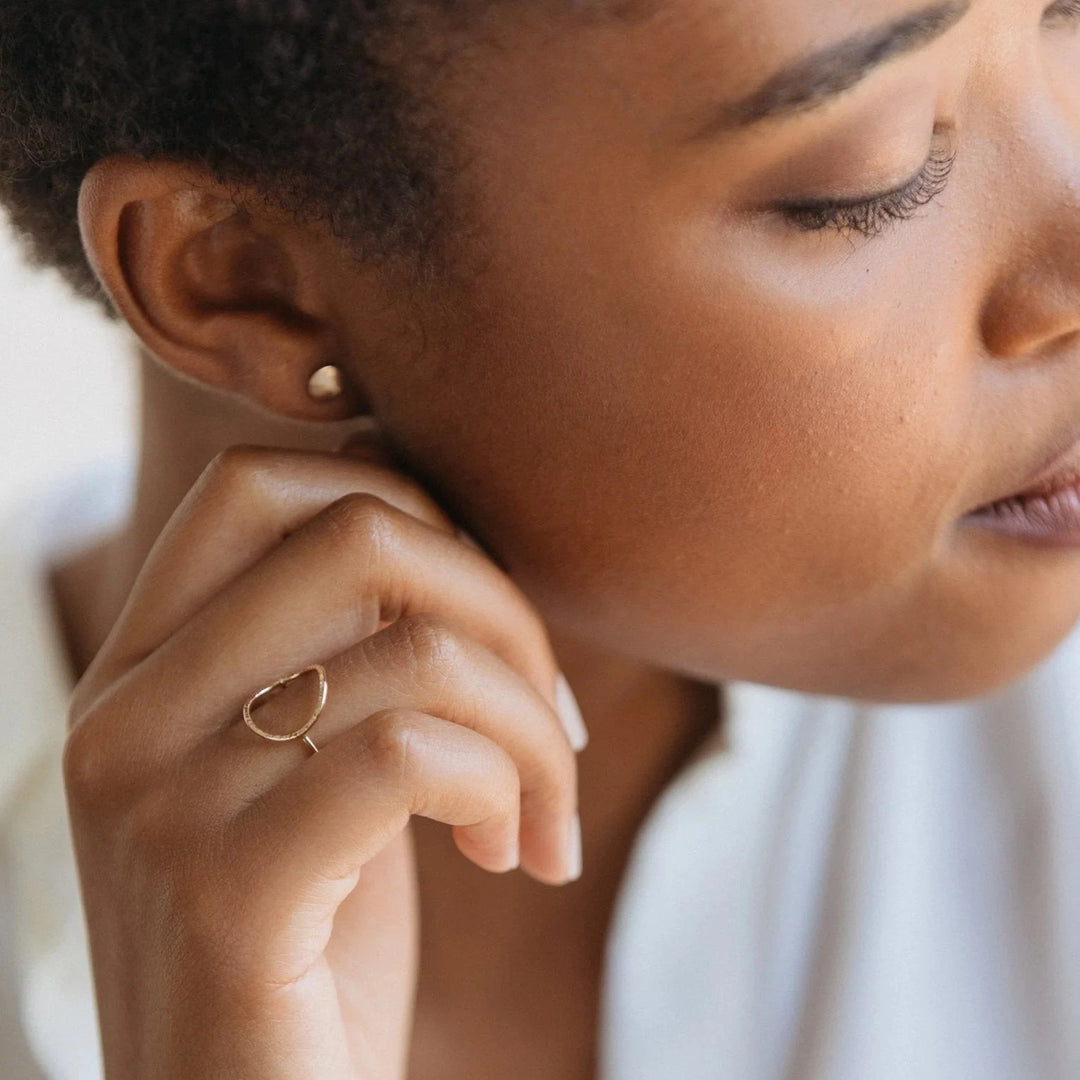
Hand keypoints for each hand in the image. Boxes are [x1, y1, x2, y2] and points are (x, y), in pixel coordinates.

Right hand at [62, 442, 585, 1079]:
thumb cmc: (312, 945)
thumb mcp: (318, 766)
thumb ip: (345, 644)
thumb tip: (421, 502)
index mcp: (142, 669)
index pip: (259, 482)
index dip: (401, 503)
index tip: (474, 608)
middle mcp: (125, 716)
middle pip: (355, 530)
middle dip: (499, 602)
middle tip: (541, 707)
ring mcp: (160, 803)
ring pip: (414, 650)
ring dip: (531, 726)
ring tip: (541, 812)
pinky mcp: (224, 899)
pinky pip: (407, 753)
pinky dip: (504, 786)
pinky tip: (514, 852)